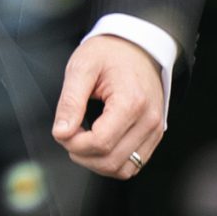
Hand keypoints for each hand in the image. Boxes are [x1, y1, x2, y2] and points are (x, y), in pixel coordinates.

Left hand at [51, 35, 165, 179]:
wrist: (137, 45)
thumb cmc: (111, 53)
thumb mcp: (82, 66)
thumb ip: (70, 101)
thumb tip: (61, 132)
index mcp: (131, 102)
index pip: (100, 143)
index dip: (74, 143)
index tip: (62, 130)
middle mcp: (149, 120)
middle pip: (111, 161)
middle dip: (82, 154)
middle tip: (69, 134)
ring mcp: (155, 130)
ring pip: (123, 169)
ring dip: (96, 162)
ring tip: (83, 140)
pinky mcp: (154, 135)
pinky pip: (134, 164)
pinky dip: (112, 161)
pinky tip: (99, 144)